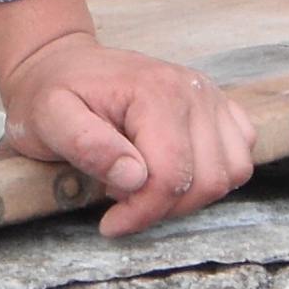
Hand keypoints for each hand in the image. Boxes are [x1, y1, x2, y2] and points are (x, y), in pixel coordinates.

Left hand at [0, 32, 256, 235]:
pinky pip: (240, 154)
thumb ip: (87, 145)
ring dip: (191, 196)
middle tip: (123, 203)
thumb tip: (133, 177)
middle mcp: (193, 90)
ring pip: (231, 172)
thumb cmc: (52, 94)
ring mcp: (211, 96)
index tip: (110, 224)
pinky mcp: (219, 106)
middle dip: (164, 207)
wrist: (63, 64)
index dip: (142, 212)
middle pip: (207, 179)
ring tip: (146, 187)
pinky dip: (213, 175)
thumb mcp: (48, 118)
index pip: (170, 175)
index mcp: (155, 92)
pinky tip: (173, 172)